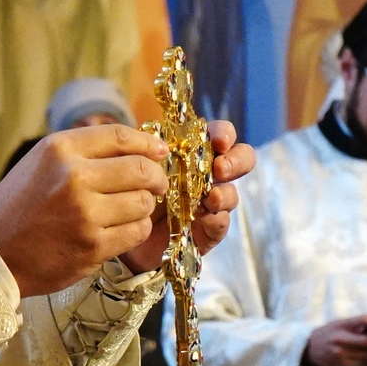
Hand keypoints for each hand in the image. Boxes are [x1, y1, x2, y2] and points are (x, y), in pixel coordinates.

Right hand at [0, 128, 167, 296]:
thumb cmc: (17, 208)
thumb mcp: (40, 164)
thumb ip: (81, 151)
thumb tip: (134, 145)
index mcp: (60, 150)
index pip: (120, 137)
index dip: (148, 144)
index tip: (161, 151)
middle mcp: (74, 177)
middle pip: (141, 170)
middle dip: (157, 178)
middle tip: (157, 185)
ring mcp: (85, 213)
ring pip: (144, 203)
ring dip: (145, 207)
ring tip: (132, 209)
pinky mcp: (93, 245)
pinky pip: (137, 232)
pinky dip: (137, 229)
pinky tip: (124, 228)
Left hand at [120, 119, 252, 271]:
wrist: (124, 229)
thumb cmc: (135, 189)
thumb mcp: (140, 165)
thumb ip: (152, 151)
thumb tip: (159, 143)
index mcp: (197, 152)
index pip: (221, 135)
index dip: (224, 134)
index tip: (218, 142)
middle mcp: (211, 175)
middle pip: (242, 160)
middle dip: (236, 161)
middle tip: (220, 168)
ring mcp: (213, 203)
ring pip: (232, 194)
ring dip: (225, 193)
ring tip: (211, 198)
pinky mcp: (209, 231)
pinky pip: (222, 223)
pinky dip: (216, 219)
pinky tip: (203, 217)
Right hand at [304, 315, 366, 365]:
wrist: (309, 349)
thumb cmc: (328, 333)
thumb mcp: (338, 324)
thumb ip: (355, 324)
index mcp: (340, 326)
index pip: (359, 321)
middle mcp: (340, 340)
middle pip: (365, 342)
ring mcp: (341, 354)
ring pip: (365, 356)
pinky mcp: (342, 365)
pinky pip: (361, 363)